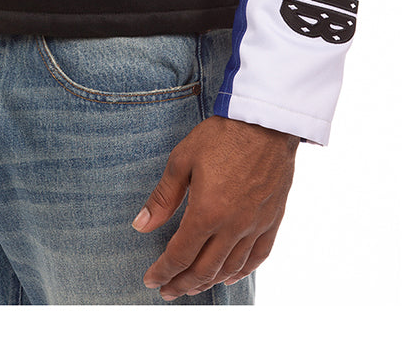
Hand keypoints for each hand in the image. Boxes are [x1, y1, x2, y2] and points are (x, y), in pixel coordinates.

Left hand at [132, 115, 297, 299]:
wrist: (266, 122)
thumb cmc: (222, 135)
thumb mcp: (183, 159)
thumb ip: (163, 197)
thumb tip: (141, 225)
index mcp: (207, 212)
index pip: (180, 255)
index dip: (163, 271)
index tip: (151, 280)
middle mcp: (232, 226)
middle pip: (204, 269)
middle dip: (182, 284)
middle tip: (168, 290)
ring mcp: (255, 225)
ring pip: (230, 268)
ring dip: (208, 282)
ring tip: (192, 286)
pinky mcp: (272, 219)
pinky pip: (258, 257)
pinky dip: (242, 272)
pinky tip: (229, 275)